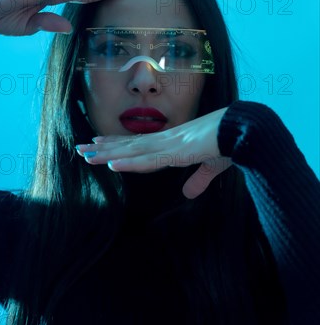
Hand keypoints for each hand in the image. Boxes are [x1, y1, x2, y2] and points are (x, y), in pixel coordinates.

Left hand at [76, 107, 231, 198]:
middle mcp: (165, 141)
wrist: (244, 129)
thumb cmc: (230, 142)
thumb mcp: (212, 167)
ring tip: (84, 154)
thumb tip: (189, 194)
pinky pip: (148, 161)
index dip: (118, 144)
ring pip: (131, 151)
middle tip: (80, 148)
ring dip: (107, 154)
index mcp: (172, 142)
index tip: (98, 143)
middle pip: (128, 145)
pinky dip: (128, 163)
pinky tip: (110, 165)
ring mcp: (169, 145)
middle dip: (104, 148)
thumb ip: (199, 179)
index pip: (138, 144)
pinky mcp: (176, 152)